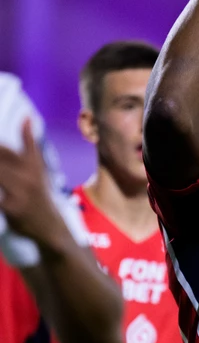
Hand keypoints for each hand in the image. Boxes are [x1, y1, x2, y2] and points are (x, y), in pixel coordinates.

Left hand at [0, 120, 61, 245]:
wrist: (50, 225)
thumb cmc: (38, 191)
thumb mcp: (37, 166)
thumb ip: (29, 141)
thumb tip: (26, 117)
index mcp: (32, 162)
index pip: (3, 150)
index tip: (1, 166)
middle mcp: (28, 175)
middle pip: (0, 160)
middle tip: (0, 176)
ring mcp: (20, 192)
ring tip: (1, 180)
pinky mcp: (11, 208)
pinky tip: (1, 195)